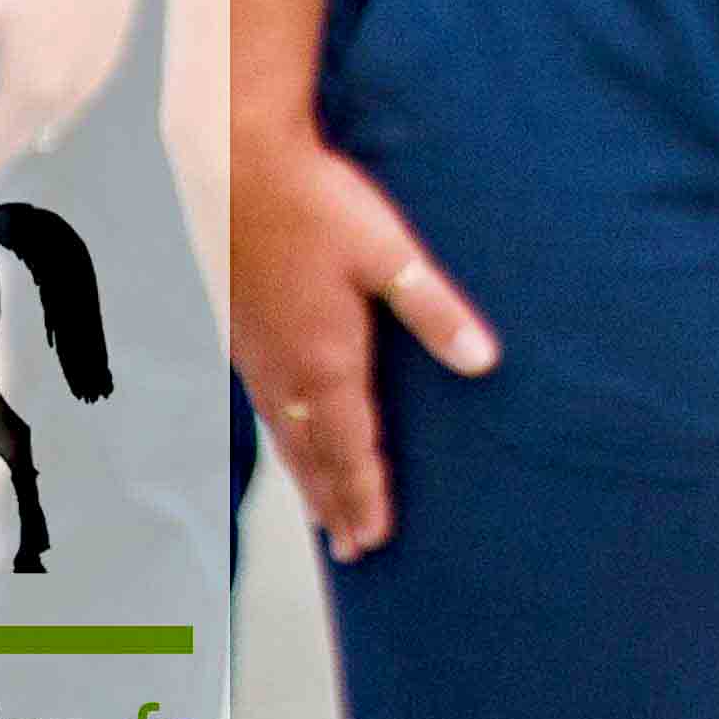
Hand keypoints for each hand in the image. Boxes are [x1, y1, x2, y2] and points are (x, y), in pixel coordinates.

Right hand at [233, 123, 498, 560]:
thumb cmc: (318, 205)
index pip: (351, 447)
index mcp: (325, 360)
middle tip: (353, 551)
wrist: (233, 168)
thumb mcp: (390, 252)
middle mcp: (285, 371)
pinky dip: (282, 440)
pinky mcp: (238, 333)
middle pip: (314, 456)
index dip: (365, 495)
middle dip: (336, 504)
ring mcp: (255, 356)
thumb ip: (436, 310)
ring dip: (307, 479)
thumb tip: (485, 363)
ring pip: (285, 437)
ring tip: (322, 516)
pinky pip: (264, 408)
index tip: (376, 538)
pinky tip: (288, 439)